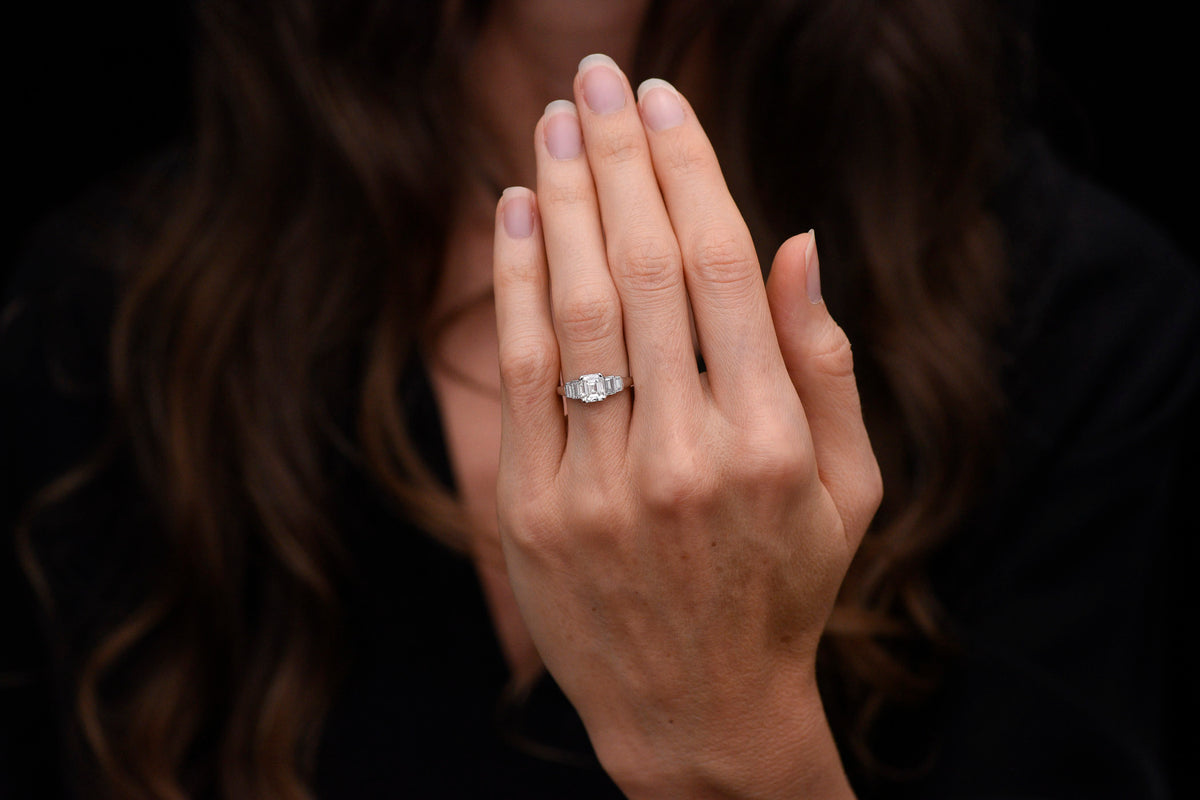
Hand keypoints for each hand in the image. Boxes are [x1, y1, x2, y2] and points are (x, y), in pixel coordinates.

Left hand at [492, 54, 879, 798]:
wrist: (696, 711)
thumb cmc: (782, 588)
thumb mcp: (845, 489)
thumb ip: (825, 365)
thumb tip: (795, 242)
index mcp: (770, 442)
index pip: (719, 268)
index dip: (687, 170)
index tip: (662, 100)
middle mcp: (685, 456)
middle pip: (639, 268)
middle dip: (617, 158)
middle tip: (596, 79)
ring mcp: (600, 486)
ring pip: (573, 308)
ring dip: (560, 200)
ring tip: (553, 124)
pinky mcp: (533, 511)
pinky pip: (520, 373)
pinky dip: (516, 284)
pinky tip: (517, 213)